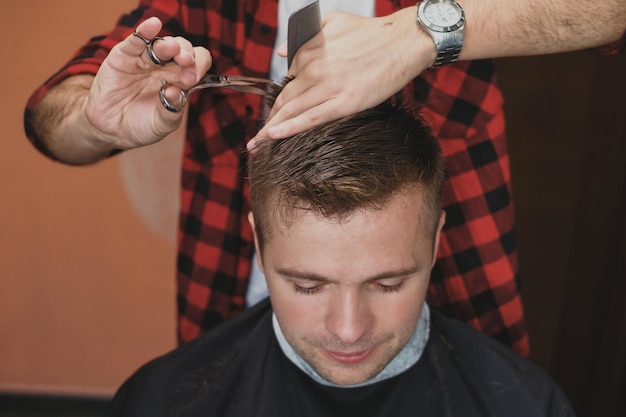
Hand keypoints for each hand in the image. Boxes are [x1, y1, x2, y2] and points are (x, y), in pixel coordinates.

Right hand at [84, 17, 211, 149]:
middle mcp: (166, 67)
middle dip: (187, 55)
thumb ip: (171, 111)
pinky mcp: (124, 56)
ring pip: (161, 45)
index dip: (199, 66)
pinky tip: (153, 24)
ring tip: (172, 49)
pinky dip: (144, 31)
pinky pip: (136, 40)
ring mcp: (145, 60)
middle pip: (182, 51)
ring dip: (168, 45)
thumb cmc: (140, 125)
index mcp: (180, 80)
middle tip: (186, 62)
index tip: (194, 77)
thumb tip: (176, 93)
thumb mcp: (161, 125)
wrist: (110, 129)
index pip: (197, 65)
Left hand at [249, 7, 434, 146]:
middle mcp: (314, 69)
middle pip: (283, 100)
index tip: (274, 114)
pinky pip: (310, 119)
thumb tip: (282, 52)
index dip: (280, 99)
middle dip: (267, 120)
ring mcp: (328, 87)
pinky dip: (289, 128)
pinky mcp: (345, 102)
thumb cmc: (371, 33)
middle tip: (256, 138)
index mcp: (309, 50)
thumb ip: (303, 35)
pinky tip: (274, 135)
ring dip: (271, 129)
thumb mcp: (331, 21)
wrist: (403, 42)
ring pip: (292, 111)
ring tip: (258, 143)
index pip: (286, 81)